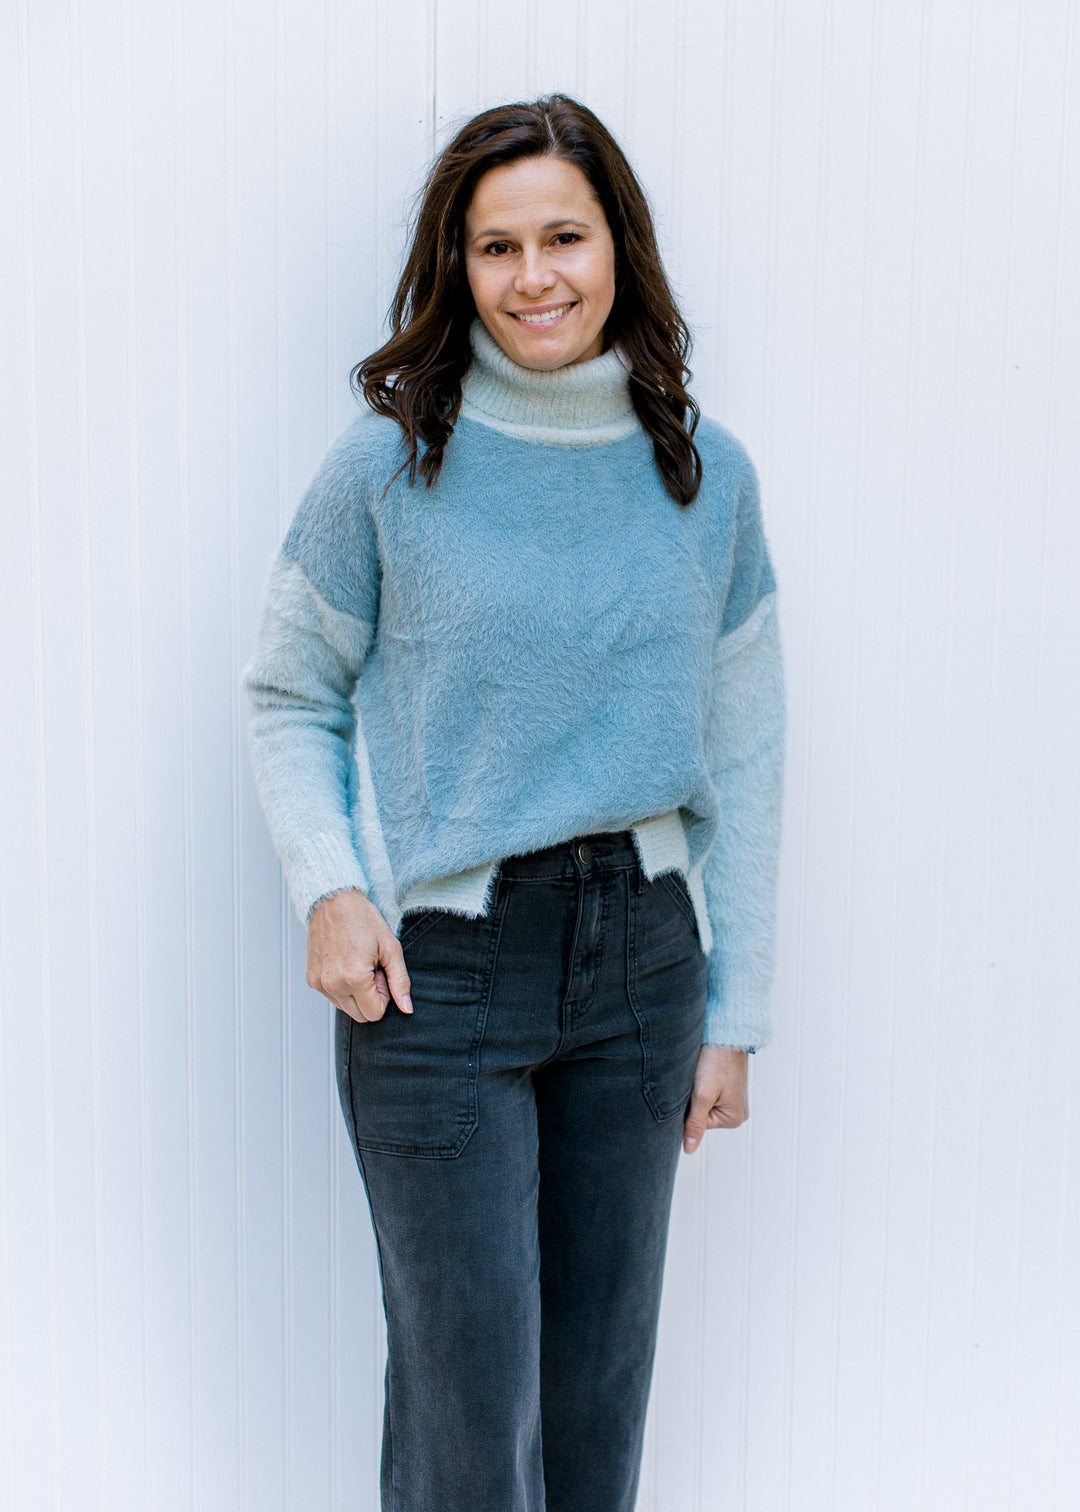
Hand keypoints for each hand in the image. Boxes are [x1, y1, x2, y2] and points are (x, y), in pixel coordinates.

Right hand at [305, 889, 412, 1024]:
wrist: (332, 900)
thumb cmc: (363, 919)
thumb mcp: (390, 948)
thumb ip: (400, 981)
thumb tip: (406, 1008)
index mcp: (353, 978)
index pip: (374, 1014)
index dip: (383, 996)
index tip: (380, 973)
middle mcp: (332, 985)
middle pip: (360, 1016)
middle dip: (370, 998)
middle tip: (371, 969)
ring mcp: (318, 983)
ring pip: (346, 1008)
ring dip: (356, 993)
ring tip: (357, 964)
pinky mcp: (311, 979)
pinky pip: (332, 997)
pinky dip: (342, 987)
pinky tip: (344, 963)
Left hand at [682, 1045, 748, 1153]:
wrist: (727, 1033)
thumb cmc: (717, 1061)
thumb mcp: (702, 1095)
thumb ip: (695, 1124)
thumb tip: (689, 1149)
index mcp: (734, 1119)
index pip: (696, 1124)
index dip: (687, 1108)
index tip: (691, 1091)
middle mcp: (736, 1113)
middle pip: (700, 1116)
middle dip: (692, 1100)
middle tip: (696, 1082)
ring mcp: (732, 1101)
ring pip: (701, 1104)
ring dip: (695, 1092)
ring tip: (701, 1076)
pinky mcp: (727, 1089)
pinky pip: (706, 1095)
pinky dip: (700, 1085)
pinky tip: (703, 1074)